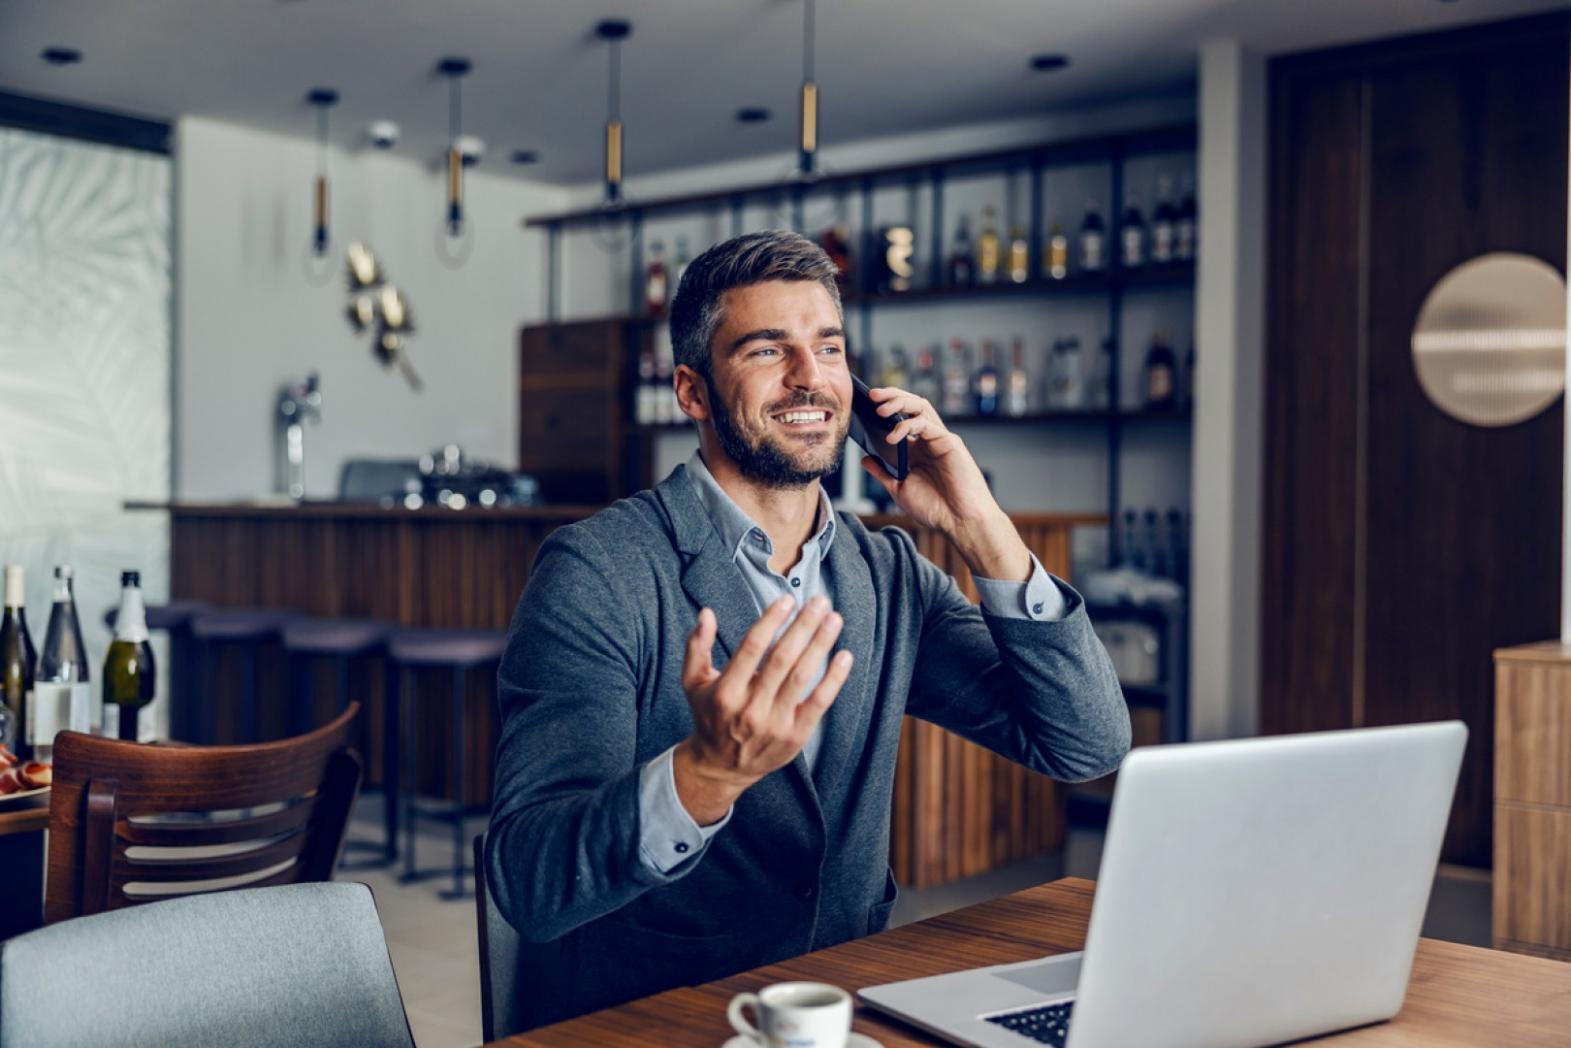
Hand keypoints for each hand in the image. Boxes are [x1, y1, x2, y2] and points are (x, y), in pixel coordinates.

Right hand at [673, 594, 853, 823]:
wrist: (722, 766)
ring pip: (802, 677)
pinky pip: (819, 703)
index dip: (771, 621)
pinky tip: (844, 656)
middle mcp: (750, 708)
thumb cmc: (710, 715)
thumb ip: (697, 646)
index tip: (788, 599)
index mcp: (726, 692)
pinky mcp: (795, 735)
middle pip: (782, 659)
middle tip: (820, 600)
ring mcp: (775, 723)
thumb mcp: (693, 682)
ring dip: (821, 645)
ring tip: (834, 620)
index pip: (752, 648)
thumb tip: (706, 613)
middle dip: (803, 626)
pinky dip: (834, 679)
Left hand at [859, 388, 1029, 580]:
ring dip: (899, 403)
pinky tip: (892, 436)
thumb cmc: (936, 508)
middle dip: (891, 396)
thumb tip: (865, 459)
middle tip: (872, 394)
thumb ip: (883, 472)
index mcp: (918, 449)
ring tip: (880, 408)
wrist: (960, 523)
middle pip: (912, 405)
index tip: (864, 404)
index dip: (886, 407)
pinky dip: (907, 426)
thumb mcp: (899, 489)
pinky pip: (927, 425)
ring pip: (921, 407)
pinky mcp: (949, 443)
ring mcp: (940, 439)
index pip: (901, 417)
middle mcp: (929, 439)